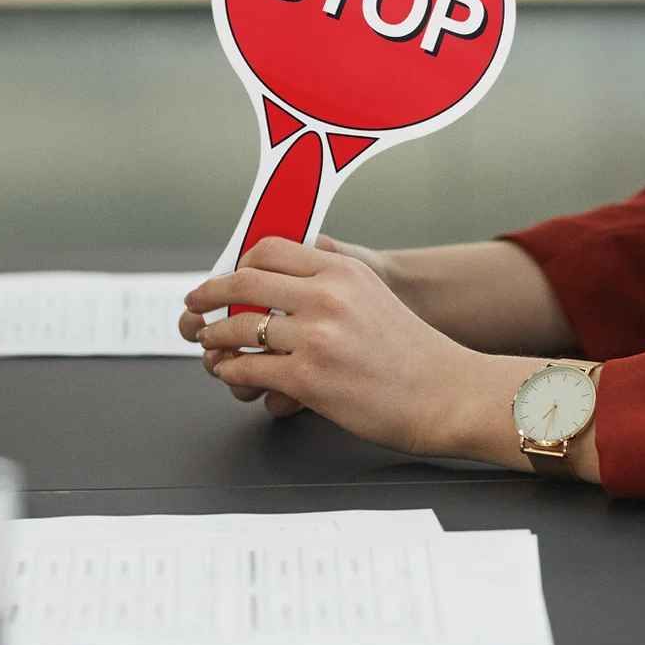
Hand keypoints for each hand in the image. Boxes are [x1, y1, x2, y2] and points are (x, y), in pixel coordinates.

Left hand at [176, 238, 398, 414]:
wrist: (447, 393)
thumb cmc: (414, 354)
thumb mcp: (373, 297)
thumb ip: (331, 285)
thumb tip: (281, 285)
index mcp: (342, 271)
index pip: (269, 251)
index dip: (238, 264)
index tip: (227, 276)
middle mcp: (326, 296)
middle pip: (244, 283)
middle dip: (210, 293)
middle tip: (197, 302)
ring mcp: (315, 337)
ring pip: (239, 328)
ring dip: (215, 336)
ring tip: (212, 343)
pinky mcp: (307, 377)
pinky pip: (248, 369)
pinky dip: (232, 371)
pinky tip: (233, 372)